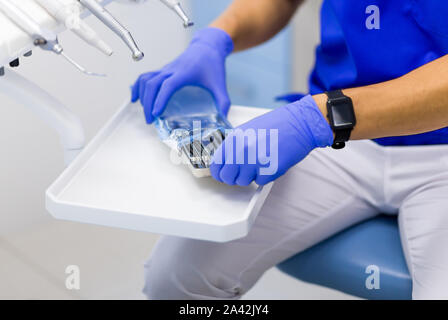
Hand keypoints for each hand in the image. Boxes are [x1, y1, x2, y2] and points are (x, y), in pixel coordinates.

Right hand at [131, 27, 233, 122]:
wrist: (207, 47)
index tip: (156, 113)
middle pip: (152, 84)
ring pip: (145, 79)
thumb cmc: (212, 64)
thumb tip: (224, 119)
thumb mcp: (220, 84)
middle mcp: (171, 69)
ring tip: (145, 112)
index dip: (160, 99)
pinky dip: (137, 86)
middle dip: (148, 103)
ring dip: (142, 95)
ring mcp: (165, 69)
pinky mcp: (162, 70)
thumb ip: (223, 102)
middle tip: (150, 120)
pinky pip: (145, 76)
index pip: (168, 85)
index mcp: (184, 72)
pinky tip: (135, 98)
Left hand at [210, 95, 333, 185]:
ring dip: (251, 176)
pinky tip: (272, 162)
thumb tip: (225, 162)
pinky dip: (265, 176)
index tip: (224, 173)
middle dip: (234, 178)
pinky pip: (260, 182)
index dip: (219, 172)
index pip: (216, 164)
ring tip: (261, 162)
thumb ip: (234, 146)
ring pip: (243, 181)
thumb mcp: (247, 130)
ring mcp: (255, 161)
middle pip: (227, 177)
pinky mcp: (269, 170)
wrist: (300, 123)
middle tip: (243, 172)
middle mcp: (241, 150)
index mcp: (234, 139)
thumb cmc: (276, 125)